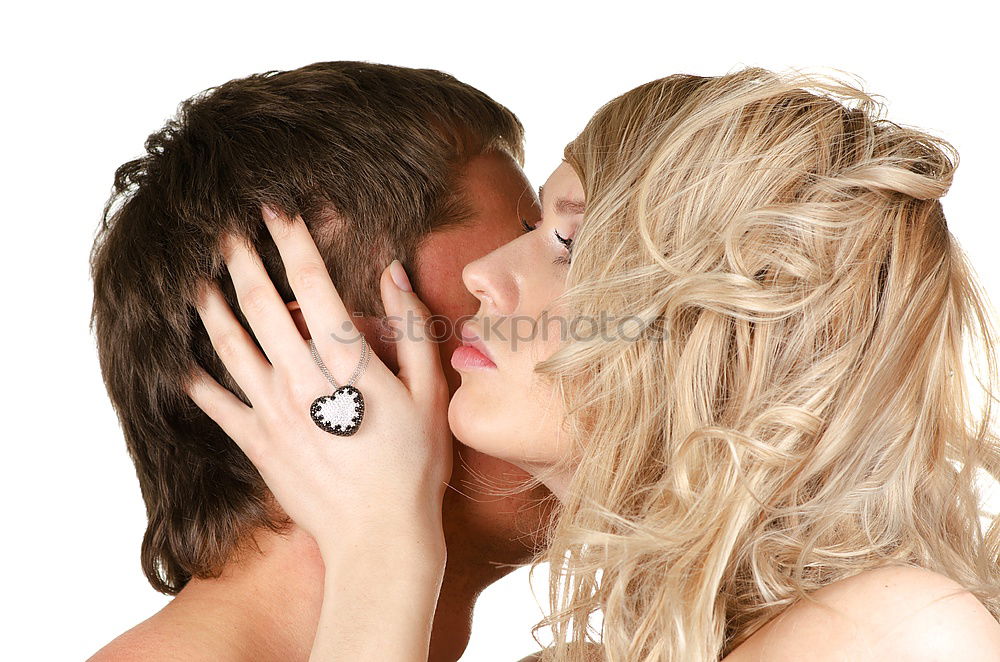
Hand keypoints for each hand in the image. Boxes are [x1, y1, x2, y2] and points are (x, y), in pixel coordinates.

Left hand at [183, 206, 451, 557]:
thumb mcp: (430, 393)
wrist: (378, 536)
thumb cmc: (414, 466)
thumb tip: (394, 275)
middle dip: (239, 259)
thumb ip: (413, 329)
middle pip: (260, 304)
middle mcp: (301, 377)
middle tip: (221, 229)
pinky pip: (214, 403)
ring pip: (229, 344)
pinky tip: (177, 359)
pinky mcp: (256, 442)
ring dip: (208, 305)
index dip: (291, 239)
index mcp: (347, 360)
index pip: (312, 283)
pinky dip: (193, 378)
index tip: (274, 208)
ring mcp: (273, 410)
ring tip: (193, 276)